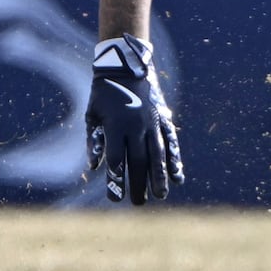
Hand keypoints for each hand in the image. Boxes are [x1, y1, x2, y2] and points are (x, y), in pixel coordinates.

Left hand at [85, 34, 184, 204]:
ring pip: (158, 155)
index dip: (116, 180)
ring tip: (161, 196)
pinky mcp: (163, 120)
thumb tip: (94, 167)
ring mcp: (153, 123)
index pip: (117, 159)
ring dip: (160, 176)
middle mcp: (136, 126)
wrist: (126, 67)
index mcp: (116, 125)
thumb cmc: (103, 93)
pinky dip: (174, 159)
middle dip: (139, 184)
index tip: (115, 198)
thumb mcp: (92, 114)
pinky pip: (170, 143)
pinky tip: (178, 175)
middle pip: (139, 161)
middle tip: (138, 203)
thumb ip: (94, 141)